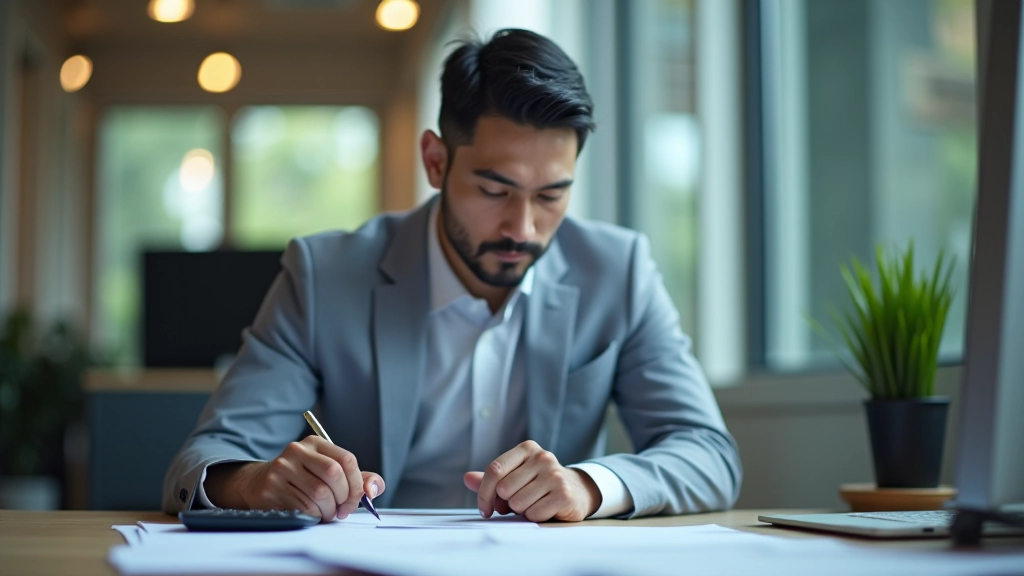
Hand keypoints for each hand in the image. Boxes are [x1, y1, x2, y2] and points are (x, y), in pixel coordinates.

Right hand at [203, 435, 383, 521]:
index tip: (357, 499)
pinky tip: (312, 514)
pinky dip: (314, 516)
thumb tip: (373, 490)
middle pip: (334, 474)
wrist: (259, 483)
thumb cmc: (303, 480)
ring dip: (329, 511)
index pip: (347, 459)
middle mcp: (297, 451)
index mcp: (315, 443)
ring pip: (320, 494)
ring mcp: (282, 468)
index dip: (357, 484)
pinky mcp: (271, 488)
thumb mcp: (329, 472)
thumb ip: (357, 479)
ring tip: (326, 512)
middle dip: (344, 498)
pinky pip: (303, 508)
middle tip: (342, 510)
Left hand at [463, 440, 600, 521]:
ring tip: (534, 503)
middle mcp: (543, 457)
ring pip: (518, 503)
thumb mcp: (516, 476)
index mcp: (527, 449)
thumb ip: (492, 479)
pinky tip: (545, 509)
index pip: (494, 470)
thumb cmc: (539, 484)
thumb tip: (467, 478)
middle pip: (504, 489)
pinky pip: (534, 514)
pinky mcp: (564, 494)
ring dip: (522, 510)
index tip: (485, 509)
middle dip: (506, 504)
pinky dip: (535, 517)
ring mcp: (555, 475)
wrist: (577, 491)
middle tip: (518, 503)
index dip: (484, 493)